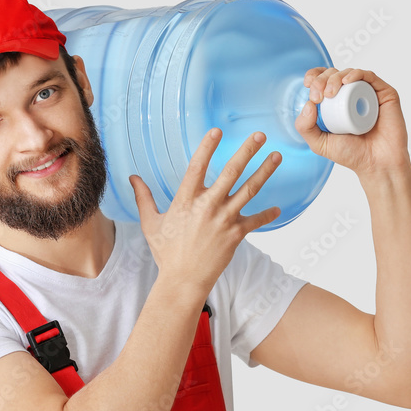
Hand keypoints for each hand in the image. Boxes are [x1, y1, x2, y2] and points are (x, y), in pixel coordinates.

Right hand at [129, 129, 281, 296]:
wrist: (183, 280)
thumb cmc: (166, 252)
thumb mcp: (150, 223)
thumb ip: (144, 198)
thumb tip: (133, 177)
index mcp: (185, 200)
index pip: (197, 166)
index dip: (207, 147)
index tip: (217, 130)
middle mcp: (207, 206)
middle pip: (231, 172)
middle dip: (247, 151)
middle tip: (259, 135)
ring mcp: (224, 219)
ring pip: (249, 189)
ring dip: (265, 171)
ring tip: (276, 156)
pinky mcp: (236, 234)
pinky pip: (256, 220)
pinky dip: (267, 215)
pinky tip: (277, 209)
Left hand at [295, 68, 410, 180]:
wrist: (376, 163)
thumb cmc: (351, 153)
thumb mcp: (319, 143)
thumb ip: (305, 127)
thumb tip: (307, 104)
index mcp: (335, 102)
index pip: (322, 81)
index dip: (314, 77)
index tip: (308, 86)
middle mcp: (351, 95)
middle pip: (333, 74)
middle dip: (321, 80)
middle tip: (318, 96)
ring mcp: (368, 93)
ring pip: (349, 73)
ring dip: (335, 77)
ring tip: (329, 93)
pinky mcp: (384, 93)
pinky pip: (369, 76)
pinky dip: (356, 74)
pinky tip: (346, 81)